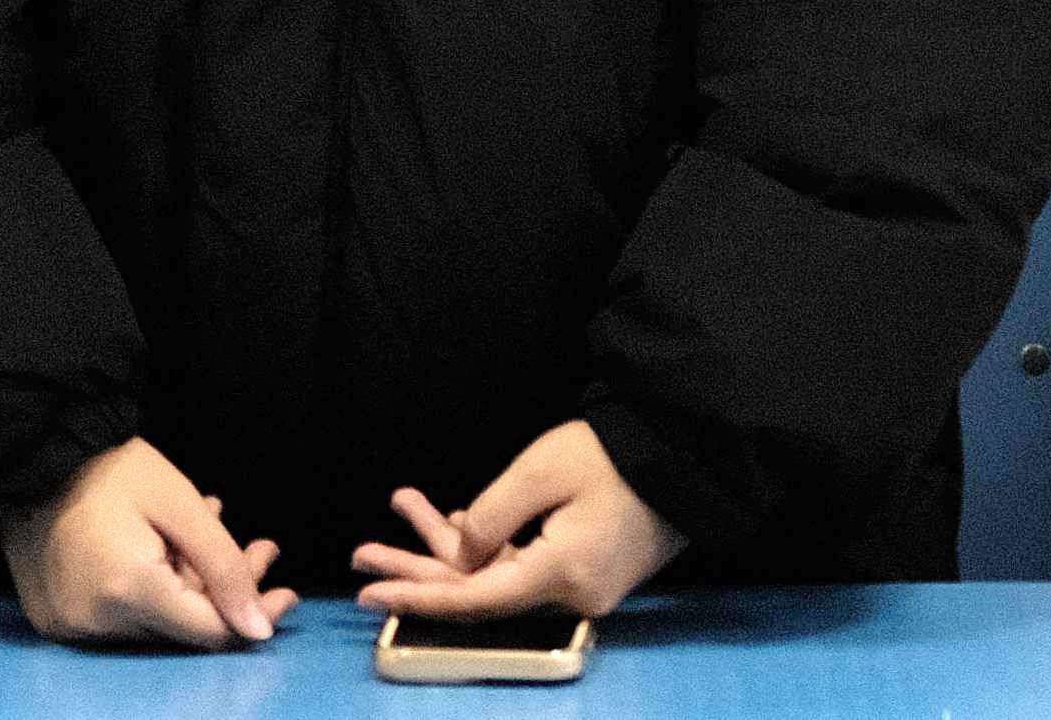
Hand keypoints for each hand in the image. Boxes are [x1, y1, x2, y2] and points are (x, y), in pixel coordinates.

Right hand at [0, 438, 286, 649]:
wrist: (32, 456)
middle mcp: (96, 621)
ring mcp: (71, 625)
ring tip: (210, 535)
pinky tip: (171, 550)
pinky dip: (155, 588)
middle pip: (184, 626)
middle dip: (228, 590)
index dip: (253, 616)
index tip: (287, 592)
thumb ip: (224, 566)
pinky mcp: (56, 620)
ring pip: (156, 622)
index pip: (207, 631)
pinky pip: (121, 616)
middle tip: (259, 550)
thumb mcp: (180, 504)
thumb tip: (260, 629)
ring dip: (192, 585)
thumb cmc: (110, 469)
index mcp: (129, 590)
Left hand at [353, 419, 683, 628]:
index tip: (370, 595)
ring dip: (449, 547)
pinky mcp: (592, 572)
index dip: (418, 597)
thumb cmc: (616, 455)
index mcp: (561, 575)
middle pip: (480, 591)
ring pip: (499, 575)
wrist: (687, 451)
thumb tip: (463, 554)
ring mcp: (585, 588)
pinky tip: (456, 520)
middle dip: (418, 569)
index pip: (474, 600)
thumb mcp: (542, 472)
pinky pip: (526, 566)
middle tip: (363, 555)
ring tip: (402, 510)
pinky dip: (490, 545)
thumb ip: (492, 517)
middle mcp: (572, 596)